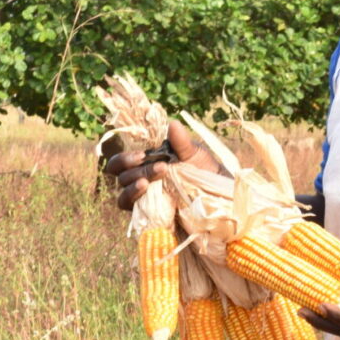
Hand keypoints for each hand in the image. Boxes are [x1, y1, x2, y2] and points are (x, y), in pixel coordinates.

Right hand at [103, 120, 221, 212]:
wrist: (219, 198)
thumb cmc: (204, 172)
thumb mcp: (195, 154)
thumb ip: (182, 142)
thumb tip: (172, 124)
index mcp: (146, 164)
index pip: (122, 161)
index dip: (125, 158)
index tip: (142, 155)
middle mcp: (140, 181)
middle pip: (120, 175)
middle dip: (132, 169)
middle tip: (159, 167)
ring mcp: (143, 200)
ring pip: (122, 194)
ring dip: (132, 185)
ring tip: (147, 182)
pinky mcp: (148, 216)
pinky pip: (131, 209)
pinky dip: (135, 199)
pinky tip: (146, 192)